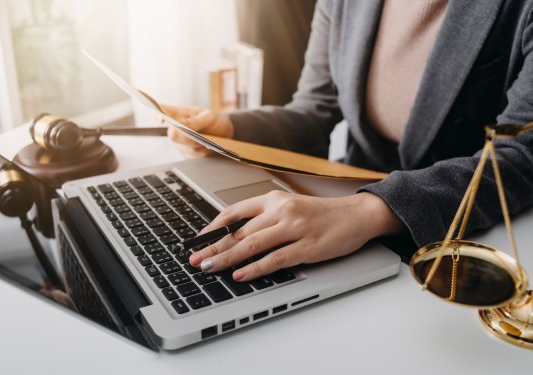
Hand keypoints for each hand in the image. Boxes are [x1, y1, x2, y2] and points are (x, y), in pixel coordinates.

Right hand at [161, 104, 234, 157]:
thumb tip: (183, 123)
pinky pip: (192, 156)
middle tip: (201, 135)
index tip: (161, 119)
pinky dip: (202, 152)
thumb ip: (197, 120)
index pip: (161, 111)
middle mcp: (174, 128)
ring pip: (184, 147)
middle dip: (188, 137)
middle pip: (173, 135)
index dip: (157, 114)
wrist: (223, 134)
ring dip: (198, 145)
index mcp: (178, 113)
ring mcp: (179, 142)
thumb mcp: (210, 117)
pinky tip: (208, 146)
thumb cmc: (214, 121)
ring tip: (209, 139)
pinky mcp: (186, 153)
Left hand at [188, 191, 404, 281]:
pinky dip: (255, 268)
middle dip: (213, 247)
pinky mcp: (308, 247)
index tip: (197, 240)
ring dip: (227, 257)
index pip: (234, 212)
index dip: (212, 227)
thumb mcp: (290, 207)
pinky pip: (275, 259)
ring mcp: (295, 228)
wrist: (357, 215)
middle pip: (239, 231)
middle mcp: (281, 210)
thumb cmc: (321, 214)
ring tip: (209, 267)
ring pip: (252, 244)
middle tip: (194, 259)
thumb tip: (233, 236)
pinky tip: (241, 275)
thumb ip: (264, 217)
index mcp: (273, 199)